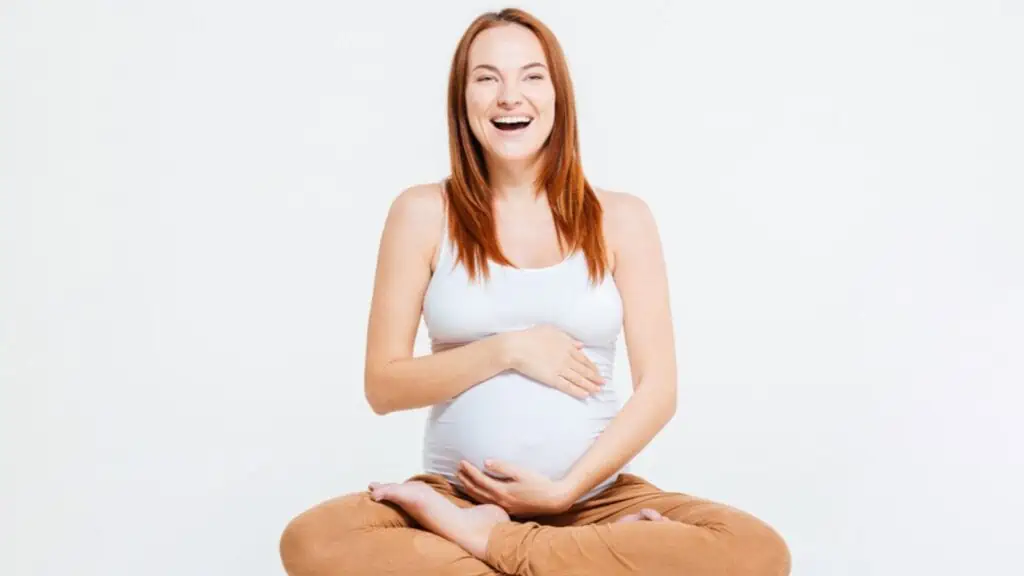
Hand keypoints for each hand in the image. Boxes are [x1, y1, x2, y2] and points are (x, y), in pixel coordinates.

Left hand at [456, 459, 575, 516]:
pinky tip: (477, 492)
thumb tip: (485, 462)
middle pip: (476, 491)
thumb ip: (503, 467)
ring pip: (480, 498)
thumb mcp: (521, 472)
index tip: (462, 461)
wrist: (553, 500)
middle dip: (465, 480)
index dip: (469, 471)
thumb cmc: (539, 483)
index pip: (479, 480)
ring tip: (462, 480)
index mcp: (502, 491)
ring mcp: (504, 507)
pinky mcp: (508, 509)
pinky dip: (478, 496)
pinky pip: (487, 503)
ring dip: (469, 489)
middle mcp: (500, 501)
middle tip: (457, 470)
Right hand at [502, 325, 604, 398]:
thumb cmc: (531, 336)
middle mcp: (567, 358)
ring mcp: (560, 369)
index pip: (583, 359)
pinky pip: (568, 386)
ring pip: (579, 379)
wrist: (518, 347)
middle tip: (603, 384)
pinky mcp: (552, 379)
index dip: (592, 366)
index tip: (598, 372)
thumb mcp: (551, 330)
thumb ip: (568, 338)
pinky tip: (585, 395)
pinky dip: (577, 391)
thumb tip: (580, 345)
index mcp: (567, 346)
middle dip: (594, 378)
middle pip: (584, 370)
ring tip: (597, 391)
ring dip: (590, 386)